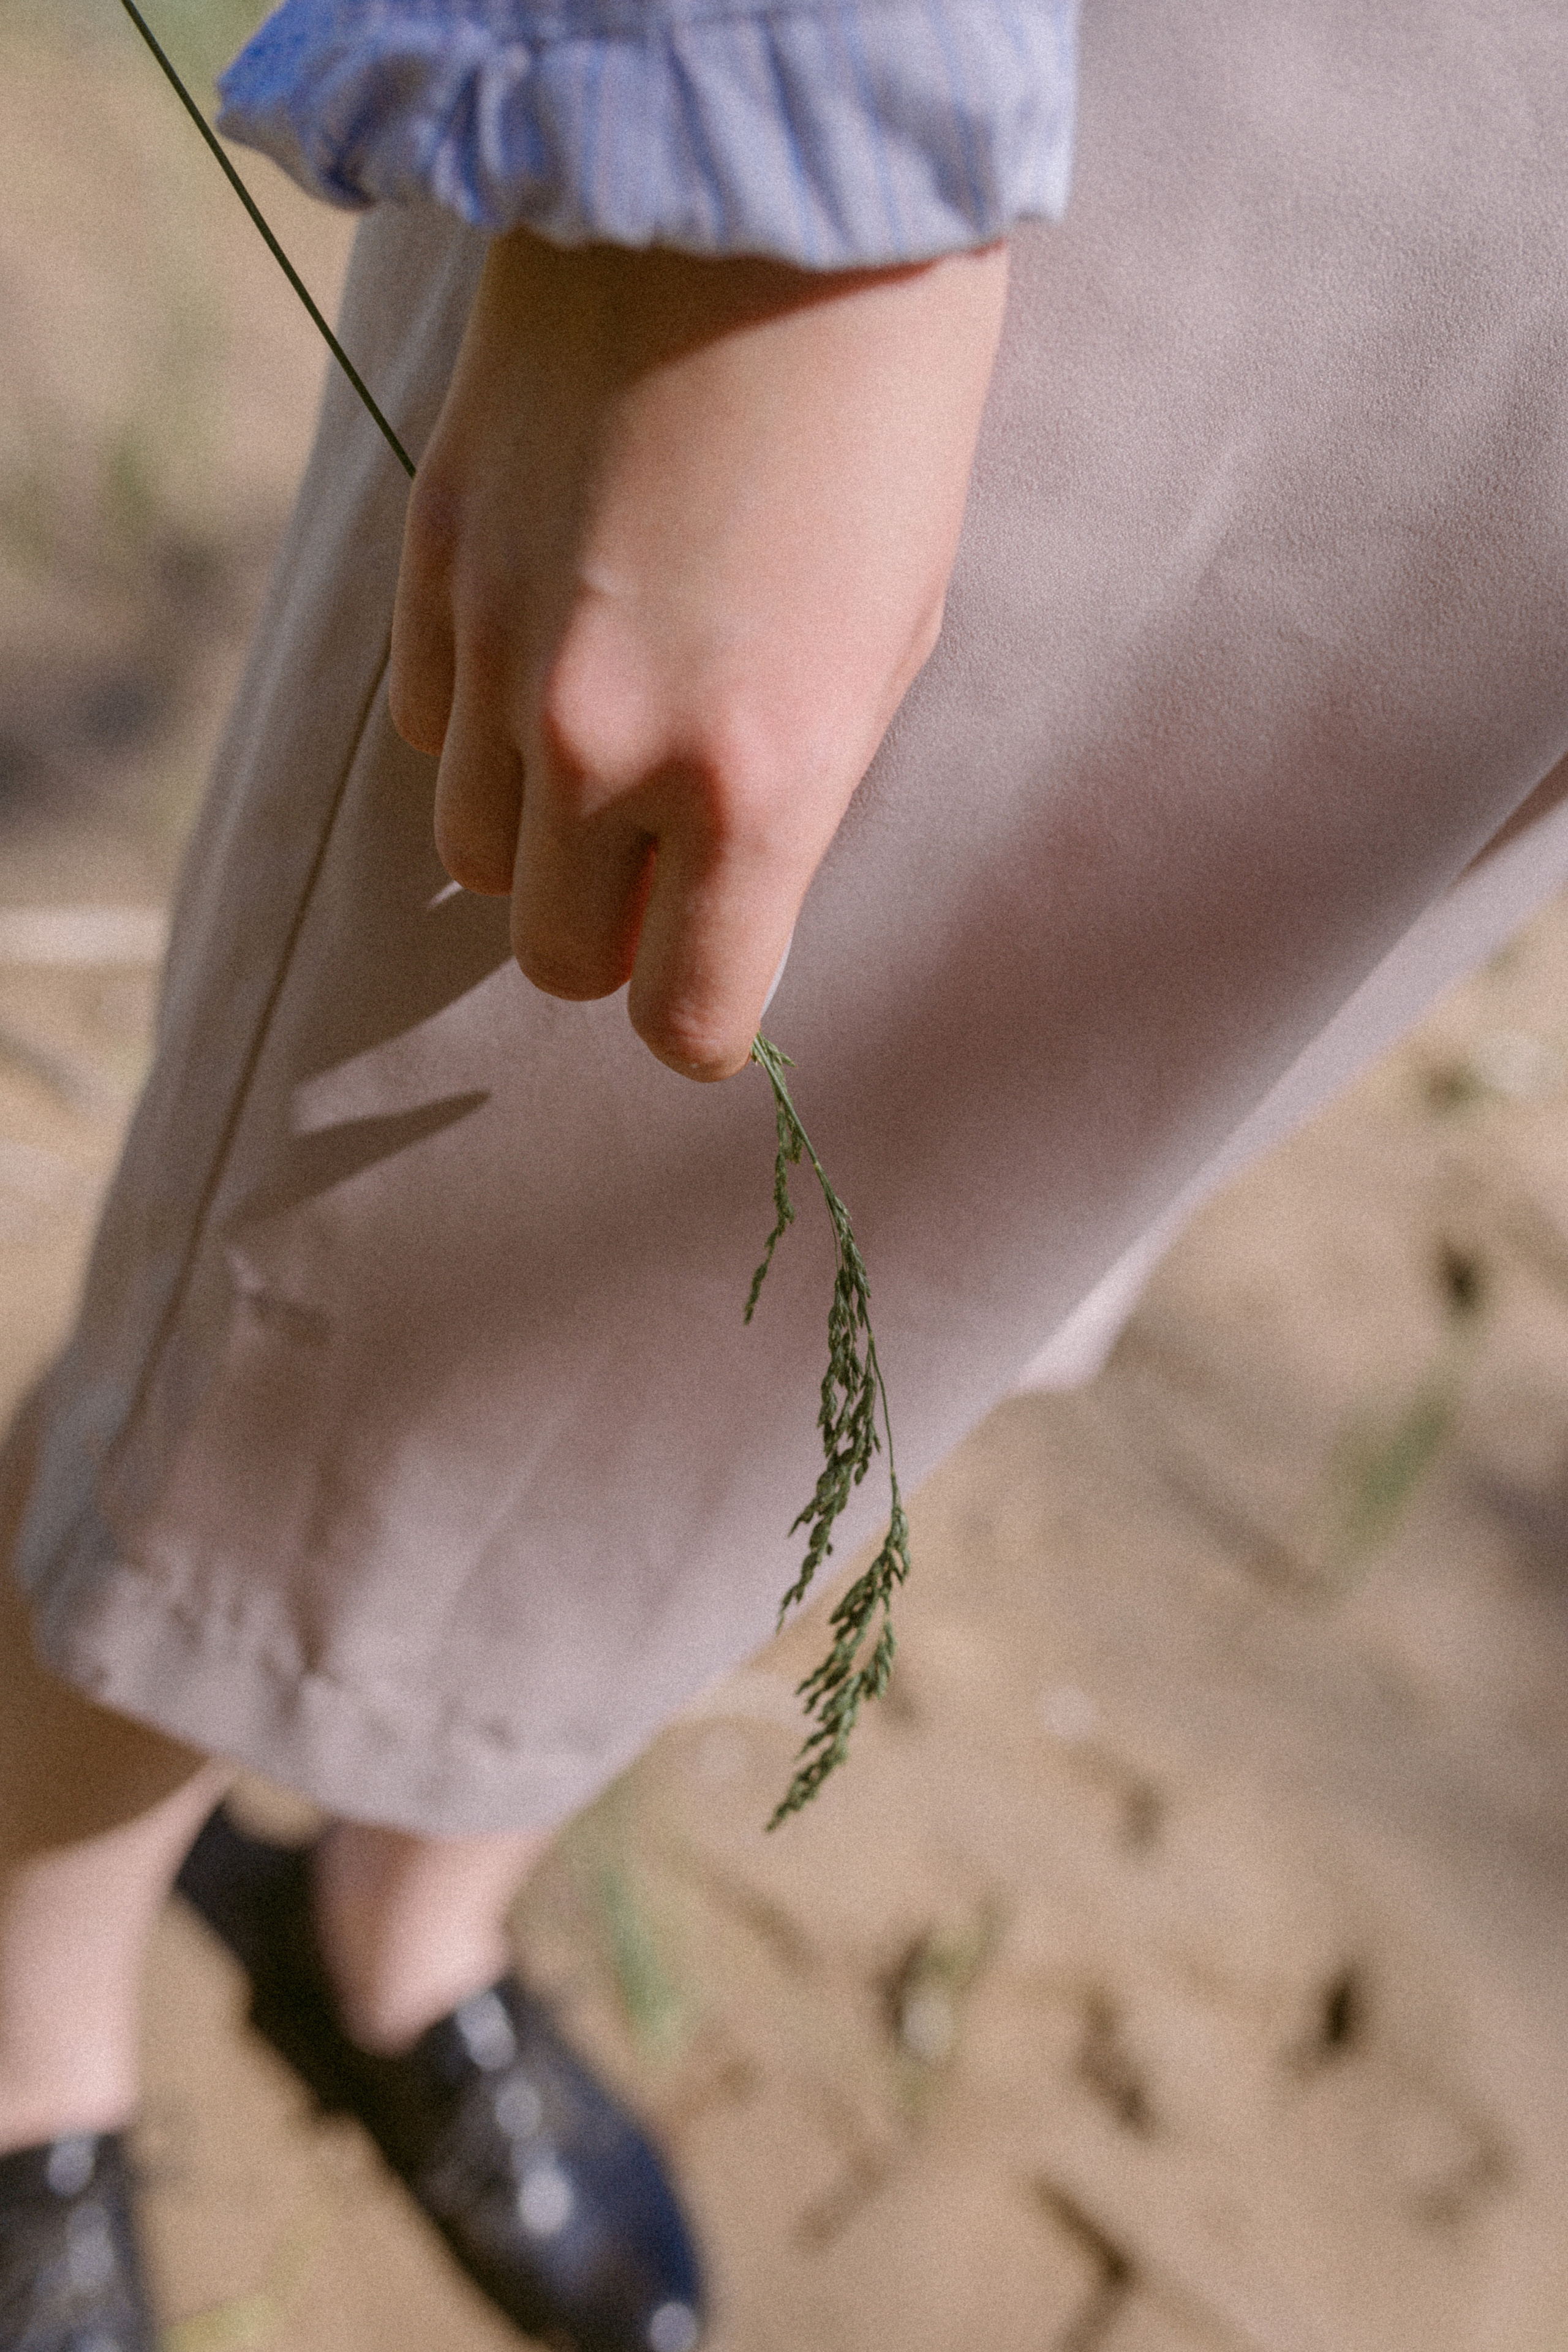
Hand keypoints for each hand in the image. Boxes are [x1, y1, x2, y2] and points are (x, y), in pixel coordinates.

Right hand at [389, 227, 1009, 1078]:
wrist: (767, 195)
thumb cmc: (880, 416)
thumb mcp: (890, 641)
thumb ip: (790, 794)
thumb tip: (720, 883)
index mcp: (757, 781)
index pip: (683, 1017)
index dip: (699, 1016)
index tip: (711, 983)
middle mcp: (605, 745)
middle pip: (556, 958)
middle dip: (609, 937)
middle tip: (655, 867)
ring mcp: (499, 654)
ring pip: (466, 854)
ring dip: (529, 838)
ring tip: (594, 743)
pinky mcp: (429, 559)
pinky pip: (423, 725)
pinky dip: (474, 723)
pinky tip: (542, 641)